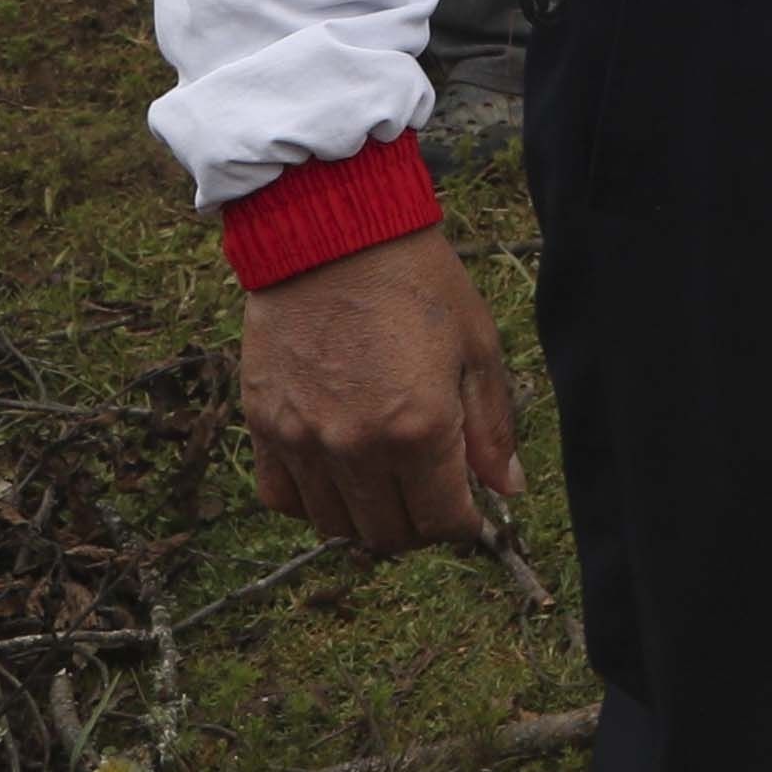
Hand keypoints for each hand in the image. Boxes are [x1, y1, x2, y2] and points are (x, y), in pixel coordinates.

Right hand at [243, 225, 520, 557]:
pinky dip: (311, 502)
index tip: (472, 513)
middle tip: (434, 500)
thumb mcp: (478, 348)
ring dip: (366, 519)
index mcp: (419, 430)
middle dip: (420, 528)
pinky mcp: (263, 426)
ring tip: (389, 489)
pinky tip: (338, 478)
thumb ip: (492, 427)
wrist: (335, 237)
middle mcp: (356, 447)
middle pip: (386, 534)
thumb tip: (508, 489)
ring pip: (333, 525)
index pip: (440, 522)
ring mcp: (303, 441)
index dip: (464, 527)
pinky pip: (280, 498)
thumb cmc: (418, 282)